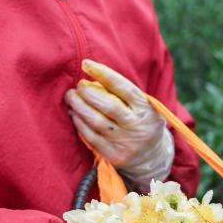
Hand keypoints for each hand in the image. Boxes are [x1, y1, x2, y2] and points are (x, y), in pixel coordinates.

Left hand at [64, 59, 173, 188]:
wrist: (151, 157)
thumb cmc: (141, 122)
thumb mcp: (143, 106)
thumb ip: (123, 93)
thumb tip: (92, 78)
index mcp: (146, 109)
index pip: (123, 88)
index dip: (103, 74)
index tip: (86, 64)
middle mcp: (137, 126)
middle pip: (108, 106)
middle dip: (88, 92)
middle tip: (78, 85)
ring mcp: (125, 143)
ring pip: (96, 121)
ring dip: (79, 106)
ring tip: (71, 97)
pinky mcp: (114, 155)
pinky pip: (91, 137)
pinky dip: (79, 123)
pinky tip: (74, 114)